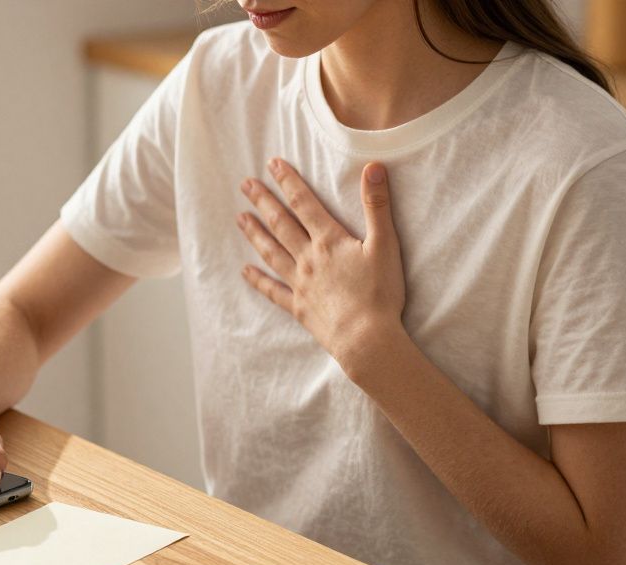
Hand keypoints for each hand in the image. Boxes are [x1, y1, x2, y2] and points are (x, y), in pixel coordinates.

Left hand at [236, 158, 405, 373]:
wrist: (365, 339)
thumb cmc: (380, 293)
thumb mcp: (386, 245)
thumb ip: (377, 206)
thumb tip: (373, 167)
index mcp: (329, 241)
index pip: (304, 204)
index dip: (288, 182)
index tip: (272, 165)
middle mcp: (308, 259)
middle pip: (281, 224)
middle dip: (263, 202)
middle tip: (245, 184)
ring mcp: (300, 283)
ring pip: (272, 253)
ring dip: (255, 234)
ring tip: (239, 219)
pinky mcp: (298, 307)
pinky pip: (273, 290)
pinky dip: (258, 280)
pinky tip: (245, 271)